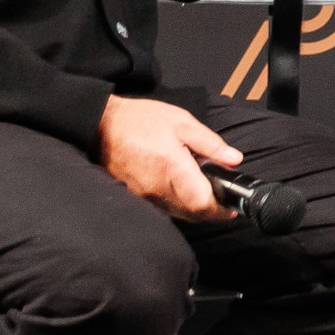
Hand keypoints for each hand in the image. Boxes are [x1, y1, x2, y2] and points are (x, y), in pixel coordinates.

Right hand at [100, 95, 240, 222]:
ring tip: (203, 190)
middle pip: (192, 214)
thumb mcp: (181, 122)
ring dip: (194, 209)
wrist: (100, 126)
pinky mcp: (136, 198)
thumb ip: (210, 143)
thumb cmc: (141, 120)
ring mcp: (145, 197)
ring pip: (178, 214)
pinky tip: (181, 189)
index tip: (232, 206)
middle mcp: (158, 189)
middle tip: (222, 198)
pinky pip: (163, 209)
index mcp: (173, 168)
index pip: (202, 203)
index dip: (220, 209)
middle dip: (211, 211)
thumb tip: (234, 160)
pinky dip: (178, 205)